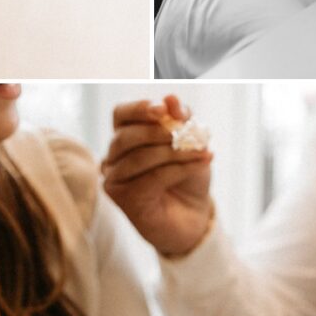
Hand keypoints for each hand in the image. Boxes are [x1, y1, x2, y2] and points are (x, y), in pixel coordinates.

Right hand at [101, 96, 213, 256]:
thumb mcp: (190, 142)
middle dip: (159, 132)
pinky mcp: (124, 200)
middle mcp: (113, 159)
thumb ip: (180, 120)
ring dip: (176, 152)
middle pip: (125, 136)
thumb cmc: (187, 178)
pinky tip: (199, 165)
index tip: (162, 109)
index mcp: (125, 138)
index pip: (121, 115)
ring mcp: (115, 181)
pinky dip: (179, 169)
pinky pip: (151, 178)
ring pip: (140, 157)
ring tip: (202, 152)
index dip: (139, 109)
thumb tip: (171, 99)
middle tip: (186, 133)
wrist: (194, 216)